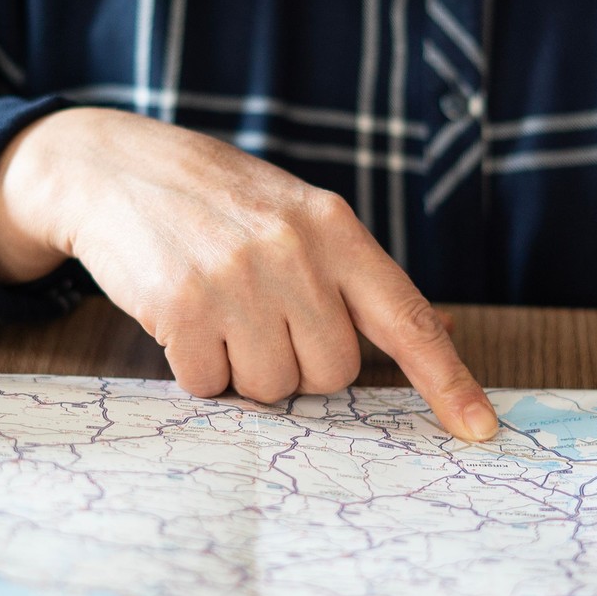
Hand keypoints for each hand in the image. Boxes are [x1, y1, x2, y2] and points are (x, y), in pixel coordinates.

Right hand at [0, 107, 498, 440]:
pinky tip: (182, 319)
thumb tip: (443, 332)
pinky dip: (196, 369)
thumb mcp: (299, 216)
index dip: (448, 380)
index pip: (407, 317)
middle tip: (260, 317)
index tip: (480, 428)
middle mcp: (294, 252)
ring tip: (218, 312)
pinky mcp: (182, 307)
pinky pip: (210, 386)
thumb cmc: (219, 202)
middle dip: (296, 364)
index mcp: (335, 228)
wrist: (115, 167)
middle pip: (331, 374)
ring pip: (271, 389)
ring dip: (242, 370)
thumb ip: (361, 278)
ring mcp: (237, 279)